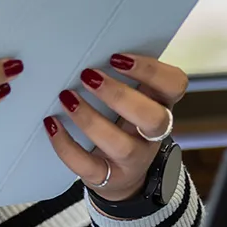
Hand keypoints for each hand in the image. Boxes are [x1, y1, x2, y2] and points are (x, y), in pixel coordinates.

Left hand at [44, 52, 187, 203]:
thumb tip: (87, 47)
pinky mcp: (108, 178)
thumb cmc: (124, 127)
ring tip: (66, 98)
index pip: (174, 85)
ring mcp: (133, 160)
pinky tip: (52, 124)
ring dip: (90, 119)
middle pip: (152, 118)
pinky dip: (66, 145)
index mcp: (161, 105)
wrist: (124, 179)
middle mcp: (152, 135)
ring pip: (121, 145)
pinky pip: (88, 166)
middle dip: (119, 95)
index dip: (151, 70)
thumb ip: (121, 79)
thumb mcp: (132, 102)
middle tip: (88, 76)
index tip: (117, 58)